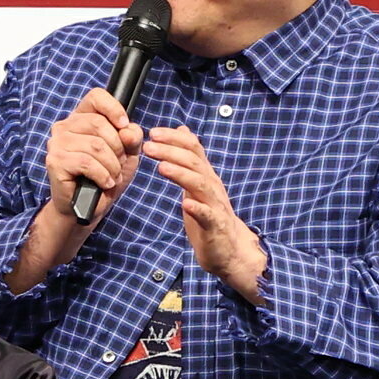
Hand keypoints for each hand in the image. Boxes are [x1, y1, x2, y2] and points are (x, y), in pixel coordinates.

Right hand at [45, 88, 142, 228]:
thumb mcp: (126, 154)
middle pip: (100, 124)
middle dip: (118, 148)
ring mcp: (57, 143)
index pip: (96, 97)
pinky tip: (105, 183)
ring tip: (112, 176)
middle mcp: (65, 126)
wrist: (87, 207)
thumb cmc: (105, 177)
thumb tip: (128, 130)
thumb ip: (132, 138)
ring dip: (112, 165)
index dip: (114, 109)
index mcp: (81, 117)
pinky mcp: (55, 161)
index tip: (124, 126)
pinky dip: (103, 175)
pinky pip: (87, 162)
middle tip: (118, 164)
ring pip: (96, 146)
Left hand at [141, 126, 266, 302]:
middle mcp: (212, 186)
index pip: (193, 148)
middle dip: (171, 151)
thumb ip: (189, 159)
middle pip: (194, 162)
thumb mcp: (197, 183)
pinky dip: (197, 208)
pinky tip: (185, 203)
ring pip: (200, 185)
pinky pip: (207, 215)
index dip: (174, 138)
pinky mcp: (215, 226)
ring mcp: (215, 205)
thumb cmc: (209, 216)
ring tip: (161, 168)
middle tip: (149, 146)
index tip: (153, 132)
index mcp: (206, 175)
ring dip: (181, 174)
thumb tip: (182, 130)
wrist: (229, 249)